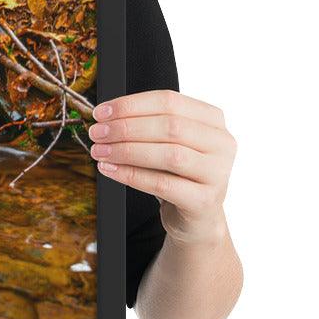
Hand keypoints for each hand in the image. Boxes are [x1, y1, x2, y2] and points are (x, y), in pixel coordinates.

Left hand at [88, 89, 236, 244]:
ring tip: (100, 152)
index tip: (101, 112)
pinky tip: (110, 170)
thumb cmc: (177, 175)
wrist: (195, 218)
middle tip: (97, 133)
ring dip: (127, 151)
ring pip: (169, 154)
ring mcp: (217, 173)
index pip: (169, 101)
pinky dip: (132, 175)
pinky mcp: (204, 201)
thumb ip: (146, 126)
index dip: (131, 105)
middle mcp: (221, 143)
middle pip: (170, 126)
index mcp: (212, 120)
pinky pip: (163, 184)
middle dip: (126, 128)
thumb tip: (105, 117)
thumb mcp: (166, 144)